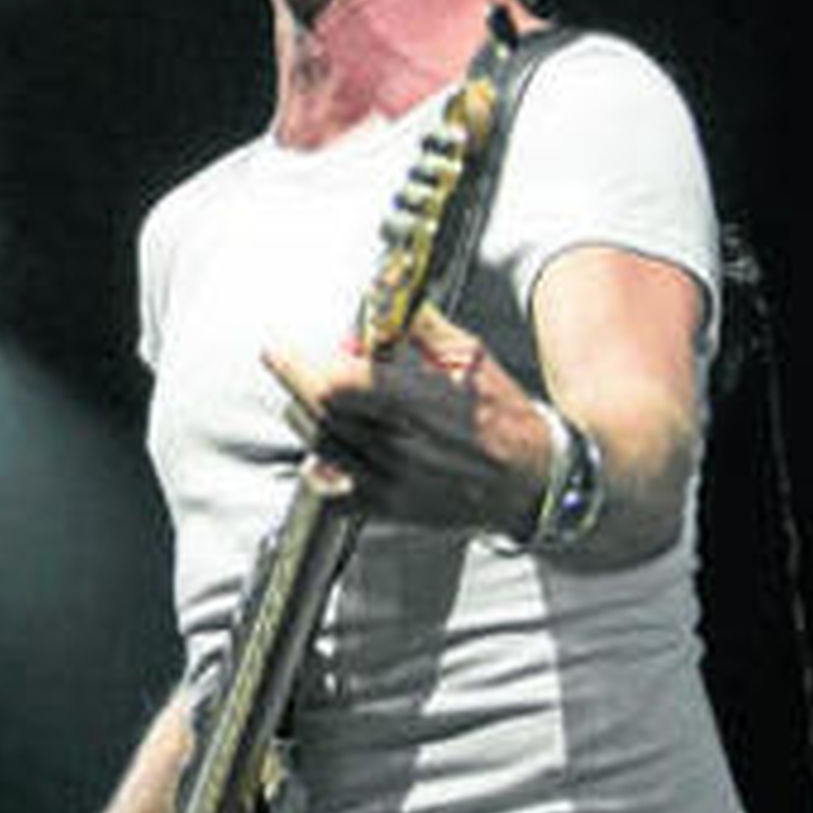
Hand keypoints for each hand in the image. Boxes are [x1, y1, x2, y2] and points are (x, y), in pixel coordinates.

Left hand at [263, 302, 546, 532]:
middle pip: (320, 413)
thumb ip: (417, 326)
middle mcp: (401, 445)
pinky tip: (327, 449)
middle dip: (295, 381)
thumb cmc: (503, 414)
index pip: (338, 383)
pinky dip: (321, 468)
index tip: (278, 348)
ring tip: (313, 395)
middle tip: (285, 361)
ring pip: (322, 446)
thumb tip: (376, 303)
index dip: (299, 365)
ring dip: (306, 415)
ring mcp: (393, 482)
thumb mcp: (469, 354)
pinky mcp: (393, 509)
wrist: (534, 478)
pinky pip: (336, 493)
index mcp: (418, 402)